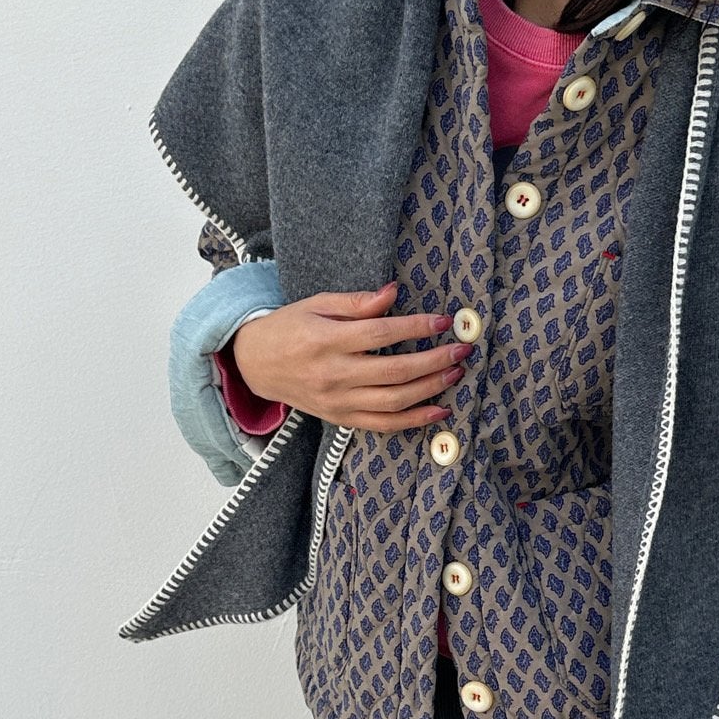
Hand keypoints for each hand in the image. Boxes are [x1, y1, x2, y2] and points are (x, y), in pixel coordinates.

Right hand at [231, 281, 472, 431]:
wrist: (256, 365)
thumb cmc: (289, 328)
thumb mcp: (317, 304)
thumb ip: (356, 302)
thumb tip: (393, 293)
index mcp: (326, 340)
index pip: (379, 334)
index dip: (415, 328)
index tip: (442, 321)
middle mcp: (333, 374)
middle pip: (394, 371)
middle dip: (434, 361)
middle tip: (461, 349)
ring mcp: (338, 401)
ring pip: (394, 401)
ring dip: (431, 389)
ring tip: (456, 373)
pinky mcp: (341, 418)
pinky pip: (383, 425)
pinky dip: (414, 421)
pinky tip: (439, 410)